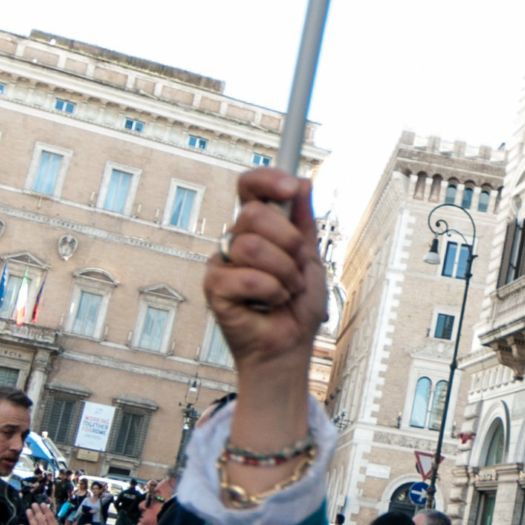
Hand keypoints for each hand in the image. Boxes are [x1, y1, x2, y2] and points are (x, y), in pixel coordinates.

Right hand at [203, 169, 325, 376]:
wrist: (291, 346)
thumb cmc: (298, 306)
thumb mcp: (311, 258)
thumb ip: (304, 221)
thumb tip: (301, 182)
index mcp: (258, 228)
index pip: (250, 187)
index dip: (266, 179)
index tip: (290, 186)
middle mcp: (236, 240)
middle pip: (253, 214)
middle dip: (288, 242)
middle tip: (297, 266)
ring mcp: (222, 262)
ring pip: (251, 245)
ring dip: (283, 272)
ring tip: (287, 289)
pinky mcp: (213, 287)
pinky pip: (247, 277)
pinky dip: (272, 292)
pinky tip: (272, 303)